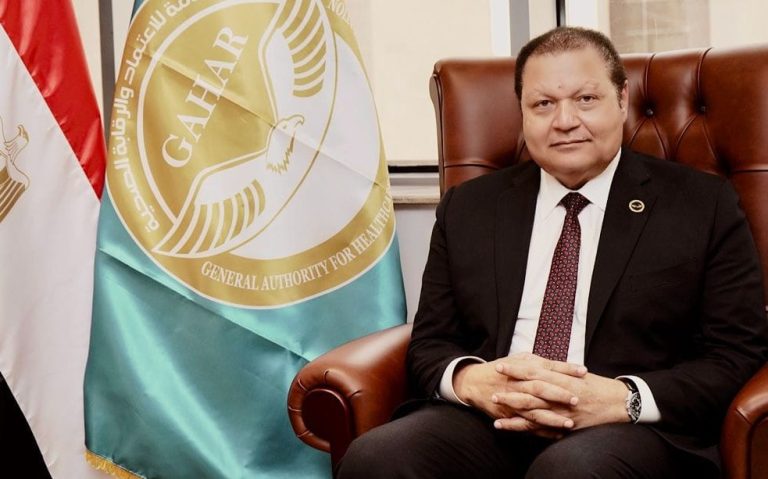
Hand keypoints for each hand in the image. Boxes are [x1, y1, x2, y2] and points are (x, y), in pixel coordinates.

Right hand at [453, 353, 586, 429]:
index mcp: (522, 368)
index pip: (547, 367)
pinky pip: (526, 425)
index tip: (583, 371)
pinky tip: (556, 435)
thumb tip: (558, 364)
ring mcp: (512, 401)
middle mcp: (517, 384)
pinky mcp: (508, 415)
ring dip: (552, 418)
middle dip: (559, 394)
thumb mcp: (517, 359)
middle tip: (577, 399)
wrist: (474, 383)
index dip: (565, 369)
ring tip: (570, 423)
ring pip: (534, 410)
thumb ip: (537, 362)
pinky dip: (541, 431)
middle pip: (540, 388)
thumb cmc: (500, 369)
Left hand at [491, 370, 629, 433]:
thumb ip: (554, 369)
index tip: (500, 365)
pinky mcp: (563, 426)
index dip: (516, 369)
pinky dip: (520, 427)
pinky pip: (539, 428)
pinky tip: (504, 426)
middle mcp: (560, 396)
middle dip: (510, 389)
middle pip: (530, 392)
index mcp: (562, 379)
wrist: (617, 403)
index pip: (534, 372)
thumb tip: (533, 361)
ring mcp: (561, 412)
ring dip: (512, 408)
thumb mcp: (574, 372)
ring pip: (532, 411)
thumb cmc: (595, 385)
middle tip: (491, 387)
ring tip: (494, 405)